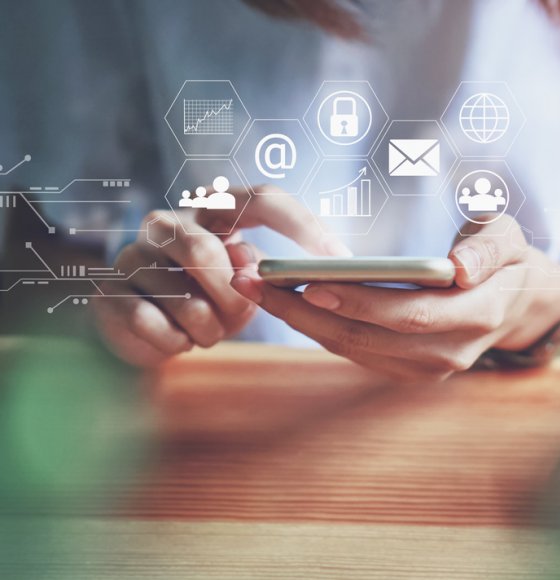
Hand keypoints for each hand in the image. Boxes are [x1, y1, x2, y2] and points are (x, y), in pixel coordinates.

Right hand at [93, 186, 346, 365]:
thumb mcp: (248, 283)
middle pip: (205, 251)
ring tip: (205, 333)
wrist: (147, 329)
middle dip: (230, 296)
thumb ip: (268, 273)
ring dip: (206, 329)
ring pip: (181, 297)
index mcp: (214, 210)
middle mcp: (169, 222)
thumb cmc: (210, 298)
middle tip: (236, 317)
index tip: (339, 261)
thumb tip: (273, 270)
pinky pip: (150, 323)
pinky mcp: (109, 292)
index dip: (304, 228)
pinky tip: (177, 341)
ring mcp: (134, 255)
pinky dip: (174, 343)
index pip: (265, 199)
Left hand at [229, 215, 559, 381]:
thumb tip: (460, 269)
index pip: (410, 314)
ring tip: (256, 287)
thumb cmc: (509, 259)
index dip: (360, 303)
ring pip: (353, 348)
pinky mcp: (407, 369)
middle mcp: (450, 352)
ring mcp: (427, 368)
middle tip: (256, 280)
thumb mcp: (512, 237)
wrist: (520, 302)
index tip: (313, 282)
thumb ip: (489, 248)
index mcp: (478, 316)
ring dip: (300, 321)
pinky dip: (317, 328)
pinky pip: (354, 351)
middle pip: (368, 337)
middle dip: (307, 310)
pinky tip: (284, 300)